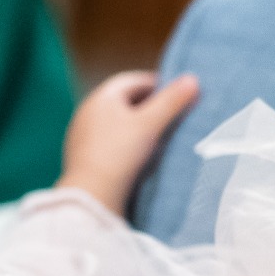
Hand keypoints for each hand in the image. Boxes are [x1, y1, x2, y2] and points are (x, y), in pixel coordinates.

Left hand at [57, 70, 199, 213]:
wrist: (91, 196)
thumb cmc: (120, 154)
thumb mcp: (151, 124)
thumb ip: (172, 101)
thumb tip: (193, 79)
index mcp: (101, 97)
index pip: (134, 81)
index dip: (158, 84)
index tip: (177, 95)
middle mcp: (87, 112)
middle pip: (123, 101)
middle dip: (148, 105)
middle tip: (171, 115)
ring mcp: (81, 135)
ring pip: (115, 123)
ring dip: (136, 126)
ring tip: (158, 137)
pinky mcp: (81, 157)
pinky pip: (107, 142)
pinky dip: (124, 143)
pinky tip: (138, 157)